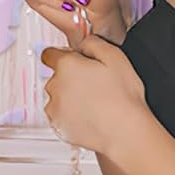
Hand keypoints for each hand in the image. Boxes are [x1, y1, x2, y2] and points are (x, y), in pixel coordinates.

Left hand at [39, 35, 147, 159]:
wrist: (125, 132)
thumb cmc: (123, 98)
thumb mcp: (115, 56)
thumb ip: (93, 42)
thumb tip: (83, 42)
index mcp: (67, 66)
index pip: (49, 54)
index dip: (63, 55)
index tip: (72, 61)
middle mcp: (55, 86)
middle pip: (56, 76)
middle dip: (70, 77)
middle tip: (94, 83)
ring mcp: (55, 107)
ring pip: (57, 96)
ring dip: (69, 96)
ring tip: (94, 102)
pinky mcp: (58, 126)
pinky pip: (59, 115)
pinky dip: (69, 114)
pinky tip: (89, 115)